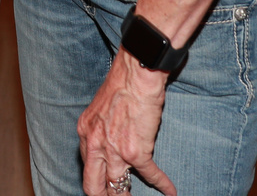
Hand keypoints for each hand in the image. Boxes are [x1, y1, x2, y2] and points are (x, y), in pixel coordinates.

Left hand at [79, 51, 175, 195]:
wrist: (137, 72)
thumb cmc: (123, 82)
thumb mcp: (100, 106)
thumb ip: (101, 126)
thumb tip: (109, 137)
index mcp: (86, 132)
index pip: (86, 165)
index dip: (95, 178)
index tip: (102, 184)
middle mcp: (96, 144)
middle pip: (93, 186)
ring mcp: (115, 150)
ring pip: (117, 187)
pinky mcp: (137, 151)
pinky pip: (150, 175)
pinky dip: (162, 185)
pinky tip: (170, 191)